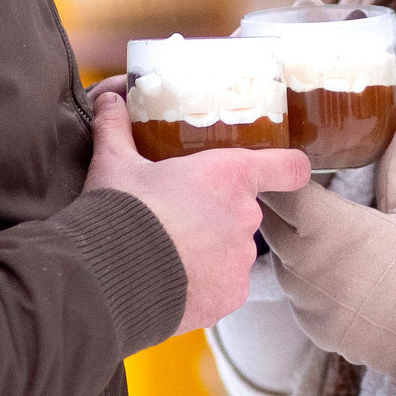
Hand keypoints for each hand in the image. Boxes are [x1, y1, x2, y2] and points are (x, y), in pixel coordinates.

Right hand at [84, 91, 309, 333]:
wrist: (107, 278)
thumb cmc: (119, 213)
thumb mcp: (113, 163)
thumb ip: (116, 128)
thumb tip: (106, 97)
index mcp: (229, 176)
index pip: (288, 167)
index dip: (286, 168)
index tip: (281, 171)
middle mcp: (245, 217)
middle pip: (243, 211)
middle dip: (214, 214)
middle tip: (177, 218)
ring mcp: (240, 261)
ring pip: (231, 251)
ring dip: (209, 251)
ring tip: (166, 253)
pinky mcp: (230, 297)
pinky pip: (222, 286)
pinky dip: (203, 285)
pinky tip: (170, 282)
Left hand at [259, 107, 395, 374]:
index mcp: (324, 224)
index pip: (276, 188)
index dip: (280, 174)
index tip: (289, 166)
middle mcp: (302, 262)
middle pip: (268, 223)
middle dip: (282, 207)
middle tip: (305, 195)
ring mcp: (303, 299)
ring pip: (281, 261)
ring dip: (294, 246)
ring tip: (326, 237)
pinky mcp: (311, 327)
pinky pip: (297, 296)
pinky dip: (310, 282)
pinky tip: (340, 276)